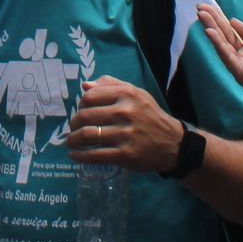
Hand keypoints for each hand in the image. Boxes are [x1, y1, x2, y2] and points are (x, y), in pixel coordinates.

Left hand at [67, 76, 182, 171]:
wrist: (172, 142)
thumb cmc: (149, 115)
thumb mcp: (135, 93)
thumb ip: (111, 85)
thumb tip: (85, 85)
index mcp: (126, 94)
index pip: (90, 96)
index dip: (80, 104)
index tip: (80, 111)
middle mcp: (125, 112)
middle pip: (85, 115)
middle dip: (74, 123)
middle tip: (72, 128)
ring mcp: (125, 134)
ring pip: (87, 135)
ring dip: (73, 139)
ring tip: (70, 141)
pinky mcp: (125, 155)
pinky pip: (95, 155)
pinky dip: (80, 156)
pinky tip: (74, 155)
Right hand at [194, 0, 242, 113]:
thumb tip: (232, 21)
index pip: (230, 31)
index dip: (219, 19)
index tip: (207, 6)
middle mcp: (241, 57)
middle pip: (224, 37)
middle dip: (211, 22)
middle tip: (199, 7)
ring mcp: (240, 67)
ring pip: (223, 45)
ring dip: (211, 30)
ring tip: (202, 15)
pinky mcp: (242, 75)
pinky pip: (228, 57)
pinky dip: (218, 44)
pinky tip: (211, 32)